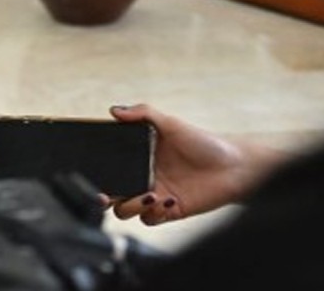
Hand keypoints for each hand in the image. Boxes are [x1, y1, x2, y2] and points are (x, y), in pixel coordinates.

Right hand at [107, 104, 282, 224]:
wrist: (236, 166)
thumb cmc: (205, 143)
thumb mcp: (171, 123)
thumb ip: (143, 113)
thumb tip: (114, 109)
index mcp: (138, 158)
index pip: (110, 168)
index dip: (97, 174)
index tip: (93, 175)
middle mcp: (143, 178)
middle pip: (112, 194)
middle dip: (103, 198)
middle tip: (105, 195)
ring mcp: (155, 196)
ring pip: (126, 210)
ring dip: (131, 206)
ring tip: (150, 194)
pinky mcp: (170, 211)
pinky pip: (151, 219)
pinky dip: (154, 213)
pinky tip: (170, 199)